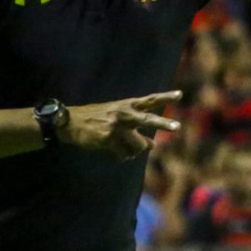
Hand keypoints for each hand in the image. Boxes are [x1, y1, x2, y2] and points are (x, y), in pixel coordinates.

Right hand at [59, 91, 181, 160]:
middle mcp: (123, 114)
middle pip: (148, 120)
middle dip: (164, 124)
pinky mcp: (108, 139)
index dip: (165, 98)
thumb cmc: (95, 119)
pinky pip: (124, 155)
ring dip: (132, 151)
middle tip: (177, 127)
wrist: (70, 122)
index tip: (180, 95)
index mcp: (127, 105)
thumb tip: (153, 145)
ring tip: (120, 146)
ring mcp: (116, 126)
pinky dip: (121, 156)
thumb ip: (135, 126)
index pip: (149, 100)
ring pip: (137, 146)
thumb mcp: (116, 116)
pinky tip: (111, 150)